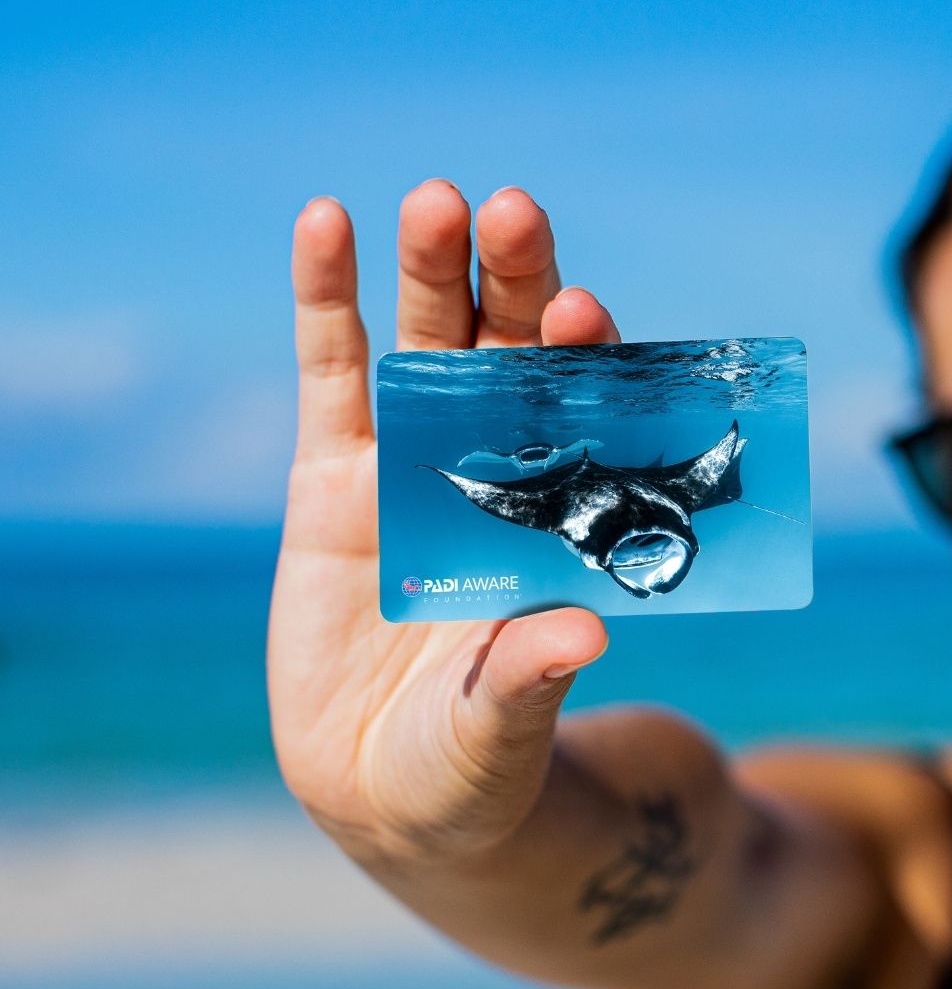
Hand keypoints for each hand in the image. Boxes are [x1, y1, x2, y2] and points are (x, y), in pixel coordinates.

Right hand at [270, 180, 620, 861]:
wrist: (400, 789)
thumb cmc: (482, 764)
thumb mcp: (506, 729)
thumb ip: (533, 677)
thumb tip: (585, 632)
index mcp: (565, 516)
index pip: (588, 419)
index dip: (589, 364)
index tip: (587, 312)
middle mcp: (503, 474)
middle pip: (514, 357)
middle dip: (517, 283)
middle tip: (517, 210)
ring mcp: (418, 464)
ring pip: (431, 346)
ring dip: (432, 269)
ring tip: (434, 200)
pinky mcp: (336, 475)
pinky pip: (334, 372)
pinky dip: (329, 299)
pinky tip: (326, 222)